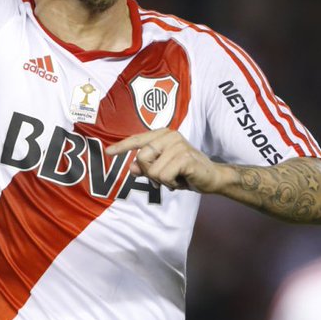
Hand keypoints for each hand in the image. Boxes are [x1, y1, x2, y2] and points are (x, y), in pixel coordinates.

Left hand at [106, 129, 226, 193]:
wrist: (212, 177)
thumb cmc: (186, 172)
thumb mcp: (163, 170)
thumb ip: (146, 167)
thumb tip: (132, 167)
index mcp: (163, 135)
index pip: (138, 139)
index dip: (122, 146)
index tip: (108, 152)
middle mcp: (170, 136)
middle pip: (142, 157)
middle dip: (150, 173)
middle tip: (166, 177)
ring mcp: (178, 145)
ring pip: (153, 170)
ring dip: (163, 181)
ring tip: (176, 178)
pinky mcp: (185, 157)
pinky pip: (164, 176)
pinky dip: (171, 184)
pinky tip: (181, 180)